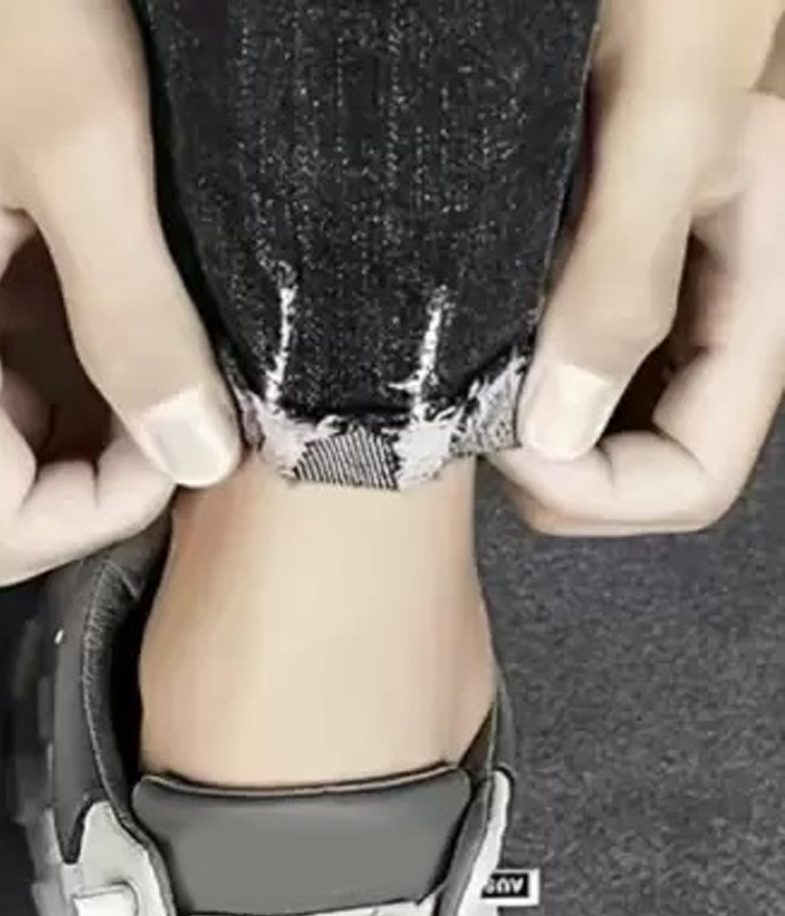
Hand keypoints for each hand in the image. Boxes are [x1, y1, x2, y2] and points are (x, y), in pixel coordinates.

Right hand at [0, 0, 239, 585]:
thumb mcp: (91, 153)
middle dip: (95, 471)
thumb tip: (199, 460)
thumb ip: (139, 323)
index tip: (186, 428)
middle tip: (186, 381)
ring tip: (157, 329)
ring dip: (78, 418)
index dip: (103, 512)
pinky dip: (49, 363)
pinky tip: (105, 286)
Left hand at [500, 7, 784, 535]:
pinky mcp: (591, 260)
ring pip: (591, 427)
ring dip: (521, 425)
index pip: (698, 472)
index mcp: (760, 283)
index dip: (597, 488)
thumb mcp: (656, 122)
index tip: (503, 435)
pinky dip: (501, 369)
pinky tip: (464, 329)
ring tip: (467, 363)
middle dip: (551, 469)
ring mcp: (654, 286)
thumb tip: (560, 434)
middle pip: (642, 467)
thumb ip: (622, 276)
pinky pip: (550, 363)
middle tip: (470, 408)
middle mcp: (712, 301)